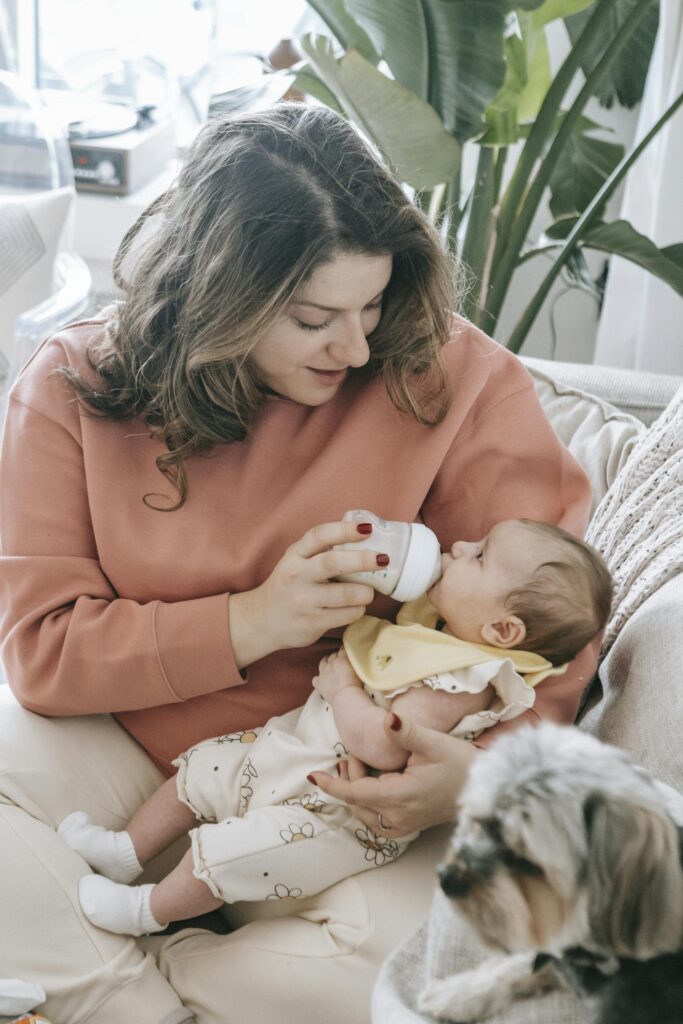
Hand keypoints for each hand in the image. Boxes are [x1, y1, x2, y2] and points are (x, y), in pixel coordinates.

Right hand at [229, 520, 383, 667]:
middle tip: (383, 559)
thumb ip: (321, 549)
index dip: (344, 530)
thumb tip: (362, 531)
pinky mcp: (311, 623)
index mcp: (295, 555)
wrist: (261, 620)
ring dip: (365, 592)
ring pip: (345, 594)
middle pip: (333, 563)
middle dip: (362, 559)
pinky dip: (358, 610)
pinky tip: (357, 607)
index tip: (367, 529)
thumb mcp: (297, 560)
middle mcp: (296, 575)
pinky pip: (345, 615)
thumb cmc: (289, 585)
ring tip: (369, 592)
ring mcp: (303, 601)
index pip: (319, 536)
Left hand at [309, 712, 476, 836]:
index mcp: (400, 798)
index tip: (313, 775)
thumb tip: (386, 719)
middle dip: (347, 778)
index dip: (331, 784)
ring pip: (363, 813)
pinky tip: (373, 782)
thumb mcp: (433, 742)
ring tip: (359, 765)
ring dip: (355, 791)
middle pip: (356, 802)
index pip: (354, 794)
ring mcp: (403, 827)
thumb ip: (405, 732)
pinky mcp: (408, 827)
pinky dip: (366, 801)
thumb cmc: (460, 763)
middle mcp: (398, 819)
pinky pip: (375, 819)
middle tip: (353, 753)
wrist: (485, 787)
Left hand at [313, 649, 361, 703]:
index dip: (344, 650)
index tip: (346, 651)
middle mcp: (330, 664)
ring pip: (322, 664)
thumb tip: (357, 658)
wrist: (345, 696)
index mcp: (341, 659)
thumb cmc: (355, 685)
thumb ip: (356, 662)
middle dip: (335, 656)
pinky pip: (315, 679)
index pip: (342, 650)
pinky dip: (318, 679)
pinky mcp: (319, 684)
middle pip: (332, 656)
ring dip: (325, 662)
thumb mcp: (359, 670)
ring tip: (328, 663)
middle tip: (339, 658)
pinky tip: (320, 680)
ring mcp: (323, 674)